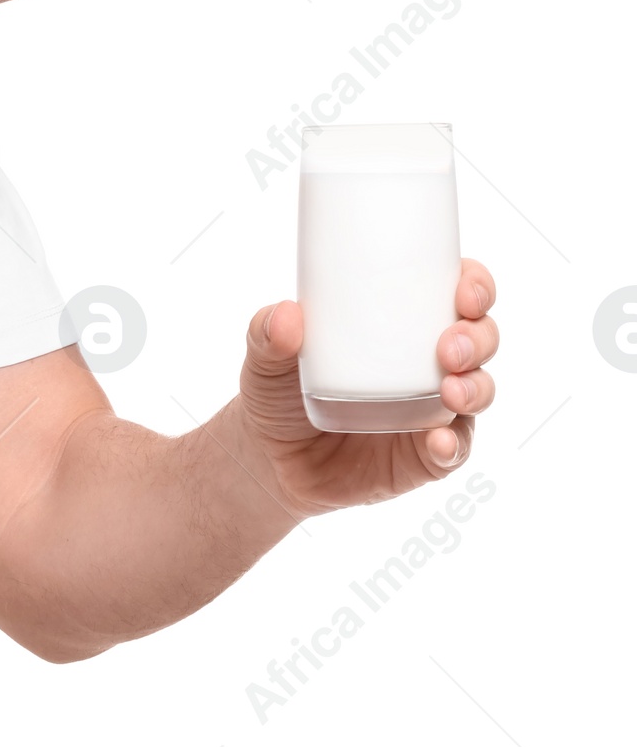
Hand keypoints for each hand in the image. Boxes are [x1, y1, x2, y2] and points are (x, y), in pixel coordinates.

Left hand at [235, 259, 497, 516]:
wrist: (270, 460)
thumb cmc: (278, 393)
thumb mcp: (265, 359)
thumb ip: (266, 333)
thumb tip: (286, 314)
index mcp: (399, 324)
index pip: (455, 293)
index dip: (474, 286)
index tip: (463, 291)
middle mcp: (427, 363)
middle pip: (480, 338)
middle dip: (478, 337)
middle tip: (449, 347)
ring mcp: (431, 410)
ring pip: (479, 390)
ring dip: (476, 387)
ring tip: (449, 390)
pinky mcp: (424, 456)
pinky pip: (454, 450)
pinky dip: (452, 445)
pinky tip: (438, 441)